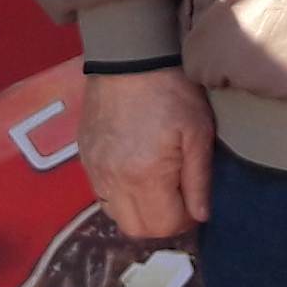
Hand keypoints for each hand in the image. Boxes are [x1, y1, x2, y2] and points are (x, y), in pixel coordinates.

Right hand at [83, 66, 215, 243]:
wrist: (130, 58)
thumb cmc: (170, 91)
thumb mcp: (197, 132)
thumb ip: (199, 180)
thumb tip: (201, 216)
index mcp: (146, 175)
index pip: (166, 225)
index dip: (186, 221)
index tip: (195, 205)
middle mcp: (115, 180)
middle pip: (138, 229)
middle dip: (162, 223)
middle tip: (179, 200)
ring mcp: (95, 170)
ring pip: (117, 216)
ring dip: (140, 212)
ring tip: (158, 188)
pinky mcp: (85, 159)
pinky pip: (102, 196)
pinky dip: (120, 197)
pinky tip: (136, 176)